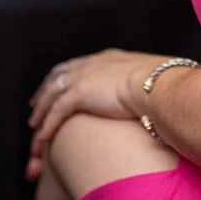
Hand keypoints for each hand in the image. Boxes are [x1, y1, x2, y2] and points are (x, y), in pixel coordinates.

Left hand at [26, 49, 162, 179]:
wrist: (160, 85)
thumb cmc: (166, 86)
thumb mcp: (153, 82)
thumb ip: (147, 88)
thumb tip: (158, 97)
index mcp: (109, 59)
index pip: (79, 66)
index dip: (65, 77)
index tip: (58, 86)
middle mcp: (91, 64)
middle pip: (58, 77)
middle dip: (44, 91)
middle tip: (35, 106)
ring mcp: (84, 77)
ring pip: (52, 95)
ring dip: (41, 113)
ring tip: (34, 128)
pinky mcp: (80, 94)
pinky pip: (56, 112)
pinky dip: (47, 126)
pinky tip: (42, 140)